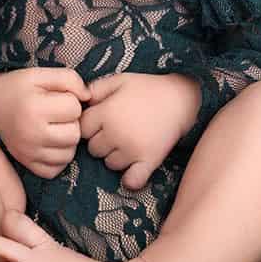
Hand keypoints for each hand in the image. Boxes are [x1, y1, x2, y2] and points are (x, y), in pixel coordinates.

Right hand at [0, 67, 90, 178]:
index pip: (75, 108)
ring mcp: (29, 153)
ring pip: (69, 153)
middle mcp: (31, 135)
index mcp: (34, 109)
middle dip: (70, 121)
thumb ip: (69, 79)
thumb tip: (88, 96)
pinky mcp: (28, 165)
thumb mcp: (39, 74)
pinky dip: (57, 158)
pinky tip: (48, 143)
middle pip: (75, 133)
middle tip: (54, 113)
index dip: (69, 99)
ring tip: (52, 127)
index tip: (54, 98)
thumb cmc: (17, 88)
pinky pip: (57, 169)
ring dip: (66, 140)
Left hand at [79, 73, 201, 191]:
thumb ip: (95, 88)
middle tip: (117, 130)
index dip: (90, 125)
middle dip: (101, 141)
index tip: (101, 120)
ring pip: (110, 164)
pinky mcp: (149, 161)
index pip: (82, 129)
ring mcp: (132, 149)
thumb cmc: (147, 87)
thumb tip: (80, 101)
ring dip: (115, 156)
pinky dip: (130, 179)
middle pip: (93, 149)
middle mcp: (116, 133)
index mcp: (106, 113)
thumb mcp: (119, 80)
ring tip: (129, 142)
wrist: (180, 98)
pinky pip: (131, 181)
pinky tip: (133, 169)